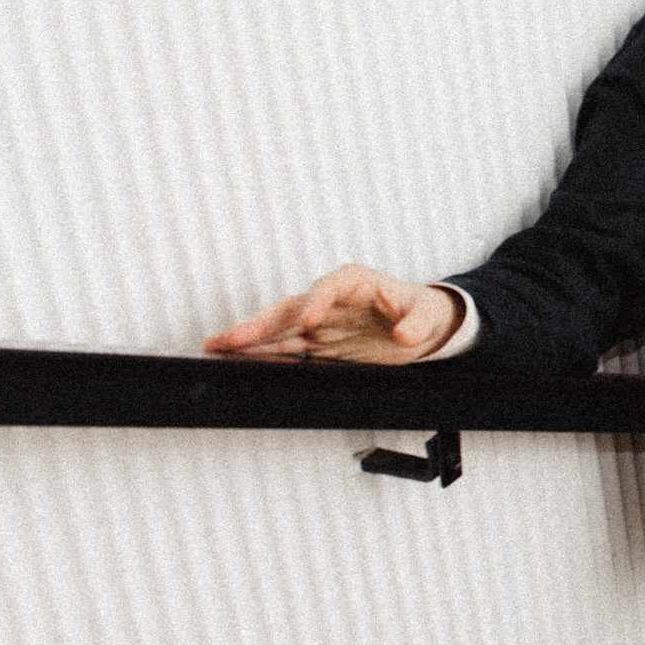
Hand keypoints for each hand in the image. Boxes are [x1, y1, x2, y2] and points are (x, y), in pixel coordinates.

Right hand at [204, 263, 459, 362]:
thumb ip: (416, 323)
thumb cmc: (422, 309)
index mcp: (353, 282)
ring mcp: (319, 323)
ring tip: (216, 348)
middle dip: (259, 324)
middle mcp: (328, 300)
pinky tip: (239, 362)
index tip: (309, 320)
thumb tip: (404, 334)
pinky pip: (285, 350)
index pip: (328, 288)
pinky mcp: (318, 344)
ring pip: (278, 331)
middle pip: (289, 309)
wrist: (421, 325)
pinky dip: (263, 356)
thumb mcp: (427, 314)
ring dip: (249, 341)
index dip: (316, 303)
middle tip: (231, 338)